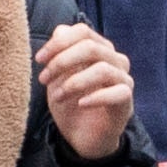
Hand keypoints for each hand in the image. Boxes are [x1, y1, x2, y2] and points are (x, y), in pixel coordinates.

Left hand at [35, 18, 134, 161]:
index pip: (82, 32)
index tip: (39, 59)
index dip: (59, 43)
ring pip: (102, 69)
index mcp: (99, 49)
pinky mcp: (127, 101)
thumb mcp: (58, 76)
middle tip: (43, 79)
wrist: (81, 137)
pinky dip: (95, 97)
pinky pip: (117, 93)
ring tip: (57, 96)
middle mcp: (115, 60)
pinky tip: (80, 104)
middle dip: (61, 62)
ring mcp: (123, 80)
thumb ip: (60, 52)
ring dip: (73, 82)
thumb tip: (60, 30)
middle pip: (90, 47)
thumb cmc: (71, 103)